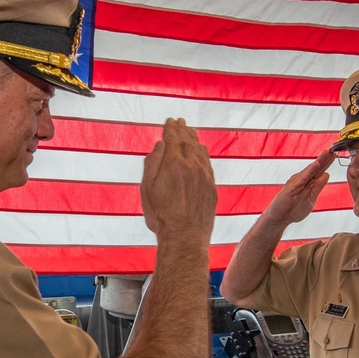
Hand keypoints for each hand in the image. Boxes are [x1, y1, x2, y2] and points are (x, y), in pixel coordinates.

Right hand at [140, 118, 216, 240]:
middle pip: (187, 141)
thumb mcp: (147, 189)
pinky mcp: (212, 186)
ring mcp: (204, 175)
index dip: (171, 127)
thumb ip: (152, 164)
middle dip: (182, 129)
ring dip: (194, 138)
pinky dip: (203, 152)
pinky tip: (201, 149)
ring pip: (199, 150)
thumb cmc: (161, 216)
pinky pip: (208, 162)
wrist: (184, 237)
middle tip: (180, 121)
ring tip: (190, 131)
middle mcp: (191, 165)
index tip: (170, 121)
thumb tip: (160, 144)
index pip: (173, 137)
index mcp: (173, 163)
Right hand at [264, 151, 333, 226]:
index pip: (319, 171)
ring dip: (319, 161)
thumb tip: (326, 175)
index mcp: (308, 183)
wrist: (279, 218)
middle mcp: (302, 180)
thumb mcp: (310, 199)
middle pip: (316, 167)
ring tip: (327, 152)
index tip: (335, 154)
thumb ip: (317, 187)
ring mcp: (296, 182)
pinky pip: (302, 178)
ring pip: (310, 170)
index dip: (327, 163)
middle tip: (333, 148)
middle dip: (325, 158)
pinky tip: (316, 165)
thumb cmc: (293, 210)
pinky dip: (309, 171)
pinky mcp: (291, 188)